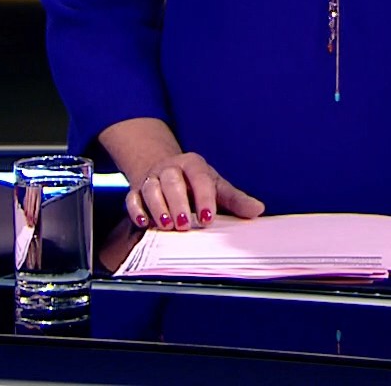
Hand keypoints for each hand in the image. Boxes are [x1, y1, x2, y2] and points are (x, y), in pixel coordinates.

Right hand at [125, 151, 264, 230]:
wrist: (166, 171)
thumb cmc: (195, 183)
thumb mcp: (217, 187)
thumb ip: (235, 200)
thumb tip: (257, 210)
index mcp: (193, 164)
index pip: (199, 178)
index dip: (203, 198)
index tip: (208, 218)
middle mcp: (170, 168)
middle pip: (171, 180)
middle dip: (177, 203)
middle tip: (184, 225)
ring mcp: (152, 178)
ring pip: (150, 188)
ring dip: (157, 207)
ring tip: (166, 226)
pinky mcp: (136, 190)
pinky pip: (132, 197)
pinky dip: (137, 210)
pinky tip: (144, 222)